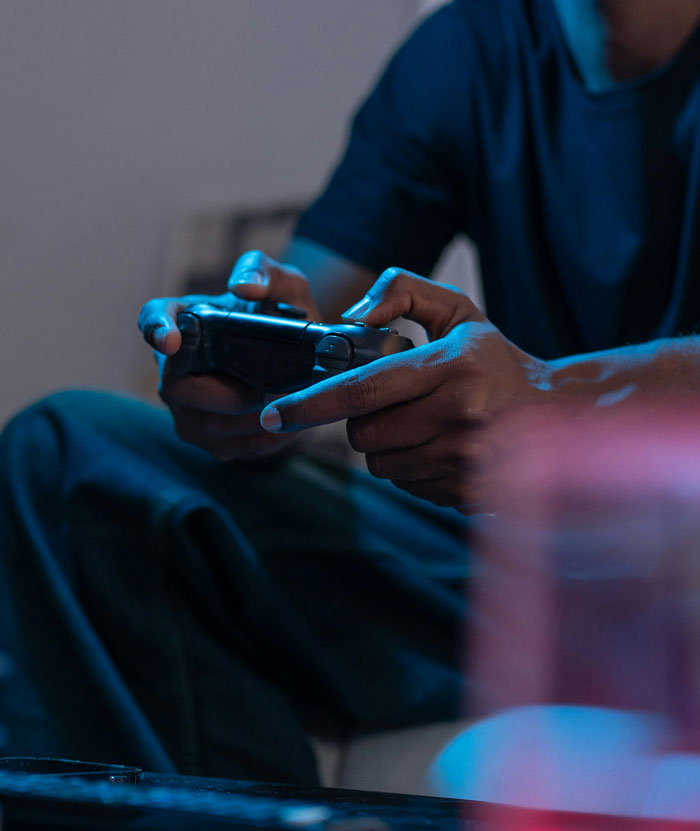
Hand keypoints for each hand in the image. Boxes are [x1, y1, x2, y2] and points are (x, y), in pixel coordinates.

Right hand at [138, 250, 320, 459]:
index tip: (171, 341)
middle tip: (271, 389)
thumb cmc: (284, 317)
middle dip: (228, 394)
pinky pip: (227, 446)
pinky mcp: (206, 436)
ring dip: (249, 420)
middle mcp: (173, 365)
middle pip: (180, 389)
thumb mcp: (286, 286)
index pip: (153, 320)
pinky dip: (261, 440)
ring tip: (284, 406)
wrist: (300, 361)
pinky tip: (284, 425)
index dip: (157, 331)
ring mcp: (185, 406)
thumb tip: (243, 286)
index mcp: (184, 319)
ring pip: (205, 425)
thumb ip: (267, 272)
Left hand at [259, 268, 553, 510]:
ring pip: (380, 463)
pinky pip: (404, 483)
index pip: (365, 389)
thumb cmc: (494, 360)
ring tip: (422, 423)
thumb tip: (353, 317)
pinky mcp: (463, 491)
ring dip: (384, 444)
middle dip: (359, 420)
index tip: (272, 414)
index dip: (311, 403)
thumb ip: (404, 291)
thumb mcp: (459, 311)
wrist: (555, 414)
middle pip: (363, 434)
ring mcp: (463, 461)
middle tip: (393, 402)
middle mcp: (460, 417)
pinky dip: (406, 465)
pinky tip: (437, 446)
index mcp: (453, 367)